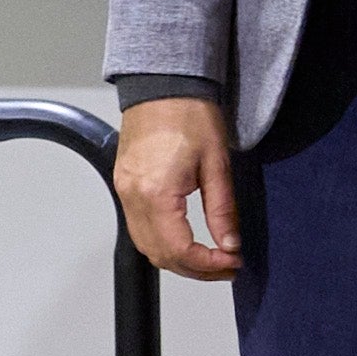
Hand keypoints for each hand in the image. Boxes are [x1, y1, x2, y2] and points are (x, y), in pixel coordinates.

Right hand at [111, 95, 239, 279]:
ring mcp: (124, 192)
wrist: (163, 86)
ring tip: (211, 258)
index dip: (207, 264)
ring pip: (146, 245)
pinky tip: (187, 241)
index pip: (179, 248)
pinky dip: (162, 243)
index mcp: (156, 193)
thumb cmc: (191, 115)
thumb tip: (230, 244)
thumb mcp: (218, 164)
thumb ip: (223, 209)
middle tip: (226, 267)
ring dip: (177, 259)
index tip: (232, 263)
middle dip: (194, 269)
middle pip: (159, 254)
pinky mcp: (124, 186)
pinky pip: (138, 228)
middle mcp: (133, 197)